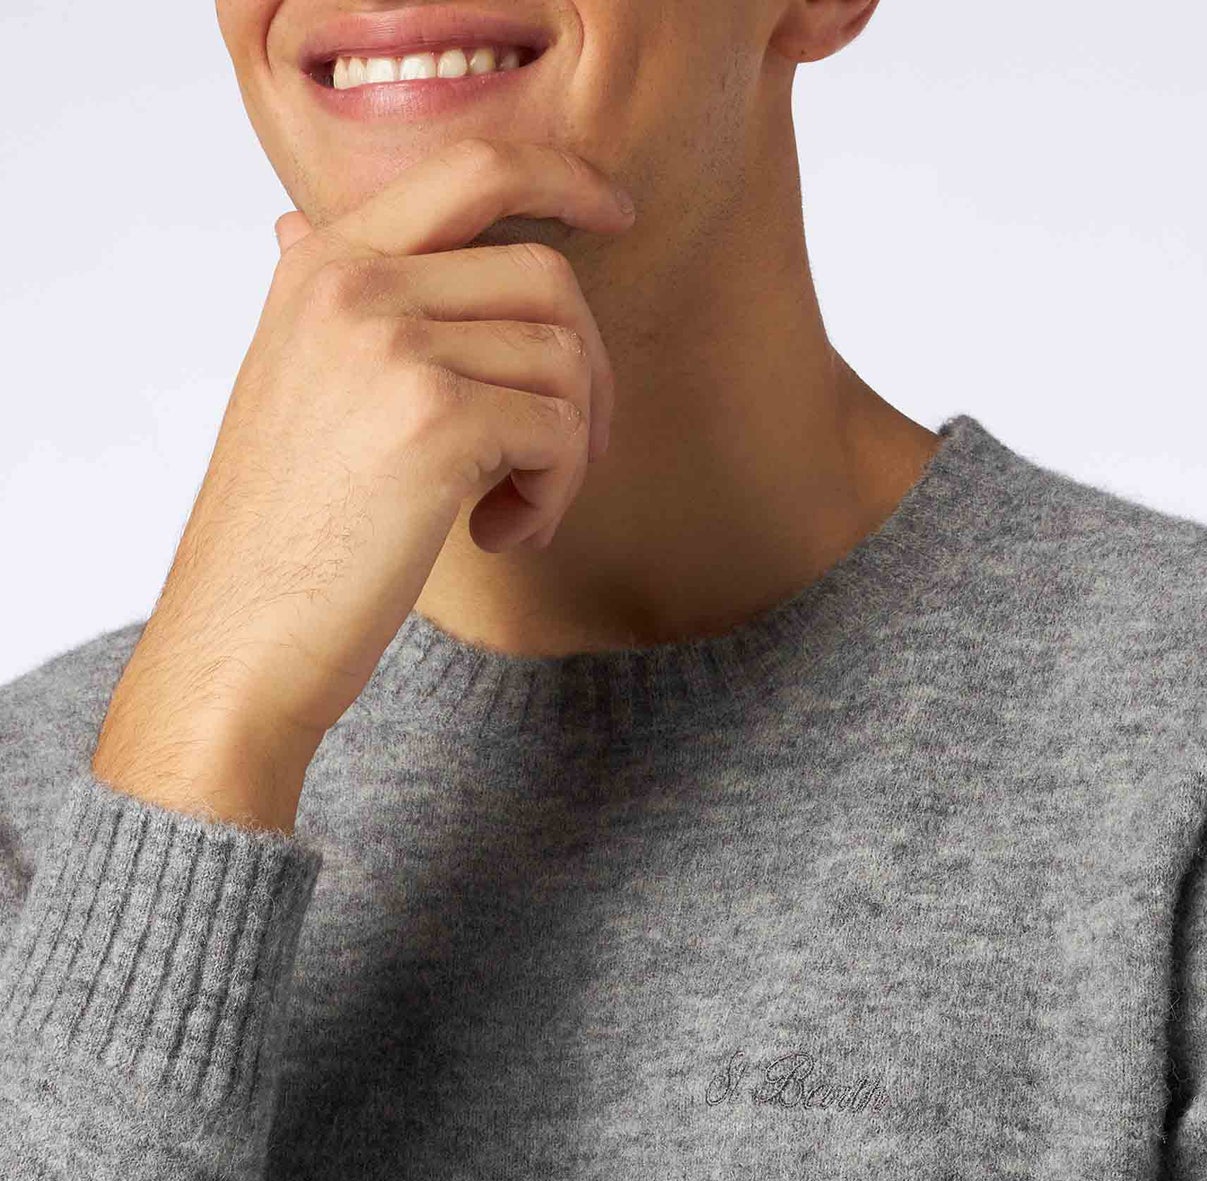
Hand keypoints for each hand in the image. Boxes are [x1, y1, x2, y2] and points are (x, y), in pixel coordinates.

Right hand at [90, 136, 636, 831]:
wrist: (240, 635)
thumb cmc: (279, 532)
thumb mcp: (284, 387)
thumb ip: (323, 307)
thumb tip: (299, 225)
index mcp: (324, 264)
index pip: (472, 168)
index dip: (565, 177)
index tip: (615, 214)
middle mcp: (354, 285)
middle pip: (547, 278)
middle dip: (587, 371)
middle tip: (564, 457)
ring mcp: (393, 347)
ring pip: (565, 361)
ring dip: (568, 451)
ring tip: (513, 510)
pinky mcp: (435, 422)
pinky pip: (560, 431)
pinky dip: (555, 494)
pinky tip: (499, 536)